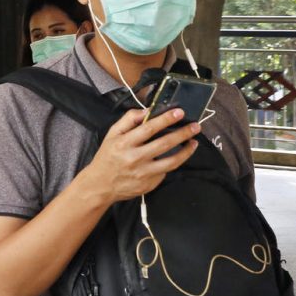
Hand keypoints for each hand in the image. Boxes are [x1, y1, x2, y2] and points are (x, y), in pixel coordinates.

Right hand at [85, 108, 200, 202]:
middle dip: (182, 133)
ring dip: (186, 151)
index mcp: (124, 143)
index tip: (179, 112)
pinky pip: (165, 172)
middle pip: (164, 144)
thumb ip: (128, 120)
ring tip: (193, 143)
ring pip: (171, 161)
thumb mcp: (111, 134)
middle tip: (195, 126)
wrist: (100, 185)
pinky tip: (176, 157)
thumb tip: (147, 111)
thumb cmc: (107, 157)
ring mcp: (143, 173)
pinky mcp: (149, 184)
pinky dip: (172, 163)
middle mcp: (134, 158)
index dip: (166, 119)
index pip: (149, 128)